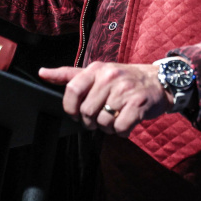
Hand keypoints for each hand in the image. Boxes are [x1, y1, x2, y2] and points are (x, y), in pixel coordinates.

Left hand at [38, 62, 169, 134]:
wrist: (158, 81)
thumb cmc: (124, 80)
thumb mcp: (98, 72)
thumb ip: (69, 75)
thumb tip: (42, 72)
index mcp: (96, 69)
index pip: (72, 89)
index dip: (70, 108)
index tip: (77, 113)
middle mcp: (110, 77)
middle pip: (86, 111)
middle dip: (92, 121)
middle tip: (102, 115)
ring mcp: (124, 90)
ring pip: (103, 121)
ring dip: (108, 127)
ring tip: (116, 117)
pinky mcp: (138, 104)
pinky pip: (120, 128)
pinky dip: (122, 131)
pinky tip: (127, 122)